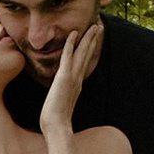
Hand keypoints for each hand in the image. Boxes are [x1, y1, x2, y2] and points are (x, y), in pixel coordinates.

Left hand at [38, 15, 102, 136]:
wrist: (56, 126)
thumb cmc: (55, 120)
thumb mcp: (61, 106)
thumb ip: (64, 100)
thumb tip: (62, 100)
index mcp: (77, 84)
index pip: (84, 62)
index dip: (89, 49)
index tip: (92, 39)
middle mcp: (77, 78)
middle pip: (87, 55)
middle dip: (93, 40)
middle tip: (98, 27)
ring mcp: (72, 77)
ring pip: (82, 53)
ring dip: (88, 38)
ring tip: (94, 26)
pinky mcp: (65, 77)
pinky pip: (68, 56)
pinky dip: (71, 44)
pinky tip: (74, 33)